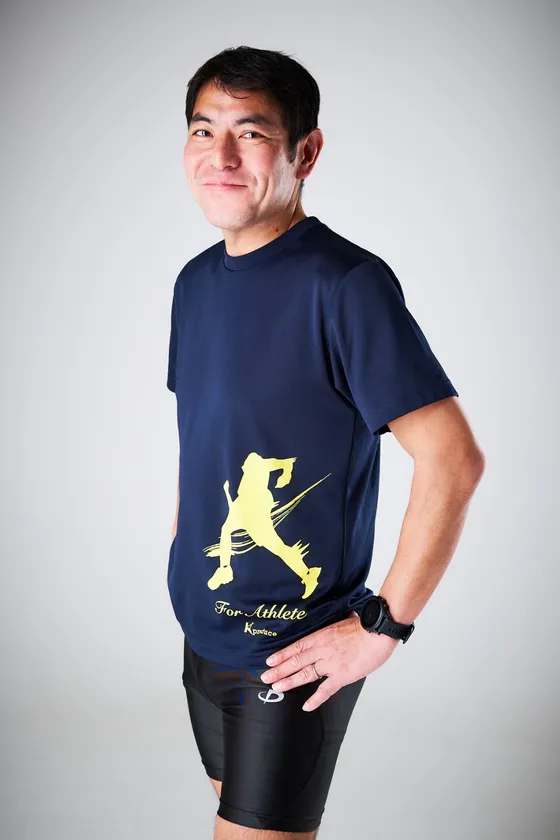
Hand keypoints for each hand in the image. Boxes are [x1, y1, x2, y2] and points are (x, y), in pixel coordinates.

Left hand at [260, 610, 399, 710]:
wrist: (377, 633)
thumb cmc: (364, 626)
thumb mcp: (344, 620)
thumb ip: (336, 625)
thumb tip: (337, 620)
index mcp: (321, 636)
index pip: (296, 646)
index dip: (282, 654)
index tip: (270, 661)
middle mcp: (322, 650)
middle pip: (296, 661)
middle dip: (279, 670)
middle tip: (266, 676)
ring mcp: (331, 664)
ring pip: (305, 674)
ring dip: (289, 681)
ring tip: (277, 687)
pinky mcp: (342, 676)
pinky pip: (325, 690)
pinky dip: (315, 699)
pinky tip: (306, 706)